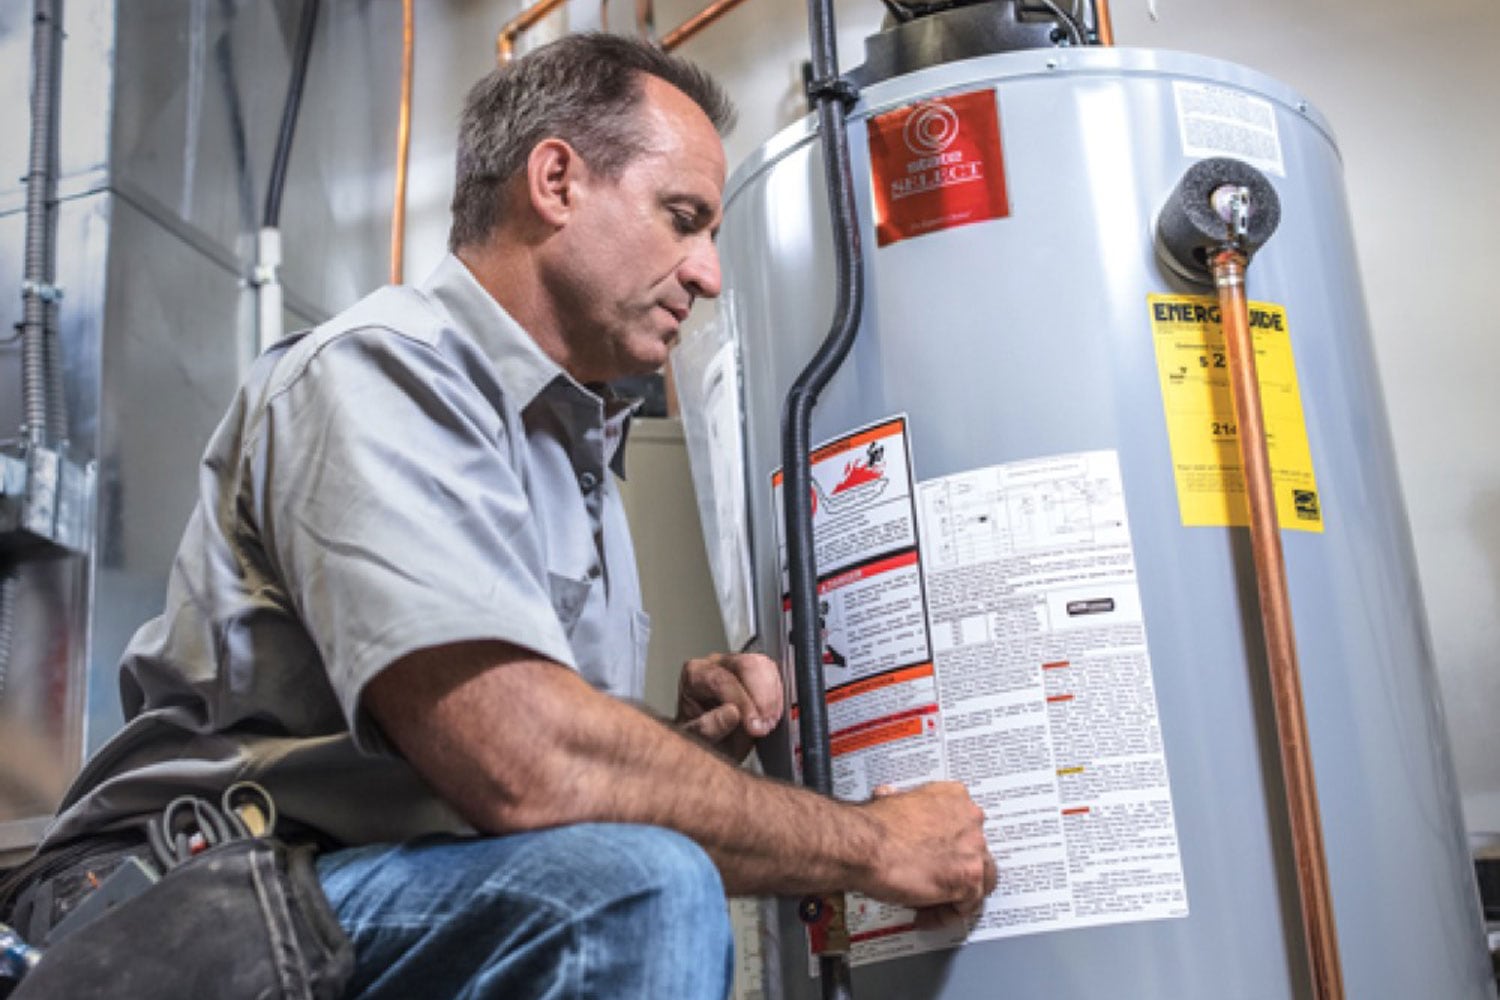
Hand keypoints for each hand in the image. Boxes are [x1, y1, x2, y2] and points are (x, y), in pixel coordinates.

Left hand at [675, 652, 782, 761]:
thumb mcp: (697, 740)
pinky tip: (772, 716)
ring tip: (768, 724)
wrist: (710, 744)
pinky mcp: (757, 671)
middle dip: (761, 697)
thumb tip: (732, 713)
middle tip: (765, 725)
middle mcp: (715, 664)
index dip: (742, 703)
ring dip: (772, 698)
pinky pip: (775, 674)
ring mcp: (738, 664)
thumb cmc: (699, 739)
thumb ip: (708, 727)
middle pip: (745, 665)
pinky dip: (778, 697)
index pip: (721, 680)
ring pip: (764, 666)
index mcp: (694, 674)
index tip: (754, 727)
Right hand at [860, 782, 995, 927]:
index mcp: (954, 797)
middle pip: (977, 854)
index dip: (950, 847)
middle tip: (933, 882)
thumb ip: (903, 804)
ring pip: (980, 880)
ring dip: (957, 895)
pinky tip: (925, 915)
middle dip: (956, 870)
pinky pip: (967, 905)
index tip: (936, 857)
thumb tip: (890, 799)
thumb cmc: (873, 826)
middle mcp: (970, 819)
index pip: (966, 827)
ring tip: (931, 904)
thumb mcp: (892, 800)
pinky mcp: (969, 878)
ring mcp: (973, 849)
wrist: (865, 845)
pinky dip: (946, 915)